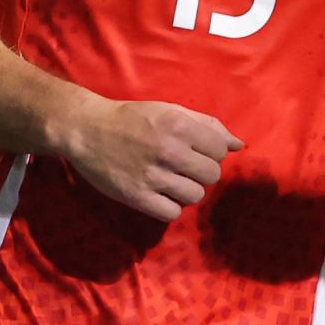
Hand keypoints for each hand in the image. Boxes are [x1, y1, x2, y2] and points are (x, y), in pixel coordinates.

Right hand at [56, 94, 242, 221]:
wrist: (86, 129)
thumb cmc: (131, 118)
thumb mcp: (169, 111)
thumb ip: (206, 125)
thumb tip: (238, 145)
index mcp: (178, 125)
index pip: (220, 151)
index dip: (211, 152)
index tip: (194, 151)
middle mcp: (168, 150)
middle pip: (211, 175)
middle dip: (200, 171)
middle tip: (181, 166)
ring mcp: (152, 176)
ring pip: (195, 196)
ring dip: (186, 189)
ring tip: (169, 179)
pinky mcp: (137, 197)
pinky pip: (172, 212)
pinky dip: (169, 205)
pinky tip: (158, 193)